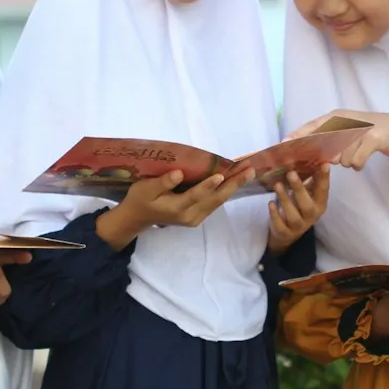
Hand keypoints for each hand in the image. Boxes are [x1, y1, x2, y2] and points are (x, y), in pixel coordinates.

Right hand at [95, 167, 255, 250]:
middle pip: (215, 199)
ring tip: (248, 171)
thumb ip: (162, 182)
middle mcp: (190, 216)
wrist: (138, 218)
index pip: (195, 195)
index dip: (208, 185)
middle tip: (249, 170)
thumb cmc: (140, 199)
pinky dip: (226, 190)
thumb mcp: (145, 189)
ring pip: (218, 202)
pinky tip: (236, 179)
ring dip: (234, 186)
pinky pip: (215, 203)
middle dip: (233, 184)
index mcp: (176, 209)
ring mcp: (196, 218)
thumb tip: (179, 174)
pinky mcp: (198, 216)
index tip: (221, 174)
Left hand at [267, 167, 329, 254]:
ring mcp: (298, 226)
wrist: (287, 233)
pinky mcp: (284, 232)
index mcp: (319, 204)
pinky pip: (280, 225)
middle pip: (307, 205)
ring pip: (293, 216)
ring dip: (285, 199)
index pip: (323, 191)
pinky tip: (271, 203)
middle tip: (291, 173)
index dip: (324, 178)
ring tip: (278, 185)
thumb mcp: (307, 194)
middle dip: (299, 189)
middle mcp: (311, 216)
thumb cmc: (299, 207)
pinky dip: (275, 214)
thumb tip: (311, 155)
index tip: (324, 164)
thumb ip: (310, 178)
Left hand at [285, 110, 388, 170]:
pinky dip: (359, 164)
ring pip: (341, 159)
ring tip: (358, 152)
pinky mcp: (372, 139)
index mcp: (336, 116)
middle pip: (326, 148)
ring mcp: (359, 129)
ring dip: (348, 161)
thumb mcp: (345, 130)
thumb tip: (309, 154)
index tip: (283, 143)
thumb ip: (328, 138)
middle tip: (345, 152)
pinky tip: (364, 158)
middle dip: (331, 157)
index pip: (311, 126)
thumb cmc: (367, 132)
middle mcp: (345, 120)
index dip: (297, 135)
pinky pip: (355, 162)